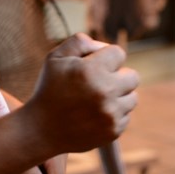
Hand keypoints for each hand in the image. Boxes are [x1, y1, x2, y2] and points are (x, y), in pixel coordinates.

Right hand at [26, 33, 138, 154]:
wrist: (41, 130)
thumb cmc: (50, 89)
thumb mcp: (55, 58)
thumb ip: (80, 42)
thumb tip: (105, 47)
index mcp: (91, 70)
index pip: (119, 53)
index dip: (105, 58)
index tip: (92, 67)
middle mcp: (104, 92)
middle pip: (133, 76)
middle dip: (117, 77)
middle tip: (98, 84)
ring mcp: (110, 114)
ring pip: (132, 98)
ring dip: (118, 97)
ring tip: (96, 101)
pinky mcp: (113, 131)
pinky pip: (126, 116)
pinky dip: (114, 115)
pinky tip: (94, 116)